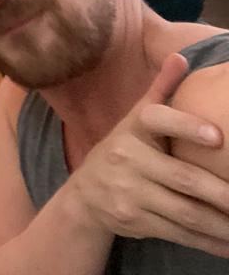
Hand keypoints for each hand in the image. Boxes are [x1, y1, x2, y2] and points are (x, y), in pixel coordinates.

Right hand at [66, 53, 228, 256]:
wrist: (84, 194)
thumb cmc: (123, 150)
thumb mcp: (134, 119)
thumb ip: (159, 91)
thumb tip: (180, 57)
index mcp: (132, 128)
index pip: (157, 120)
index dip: (187, 126)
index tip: (217, 137)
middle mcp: (127, 157)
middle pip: (184, 178)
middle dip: (224, 194)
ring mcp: (128, 191)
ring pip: (186, 212)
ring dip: (223, 225)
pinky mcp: (132, 219)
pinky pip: (179, 232)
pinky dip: (209, 242)